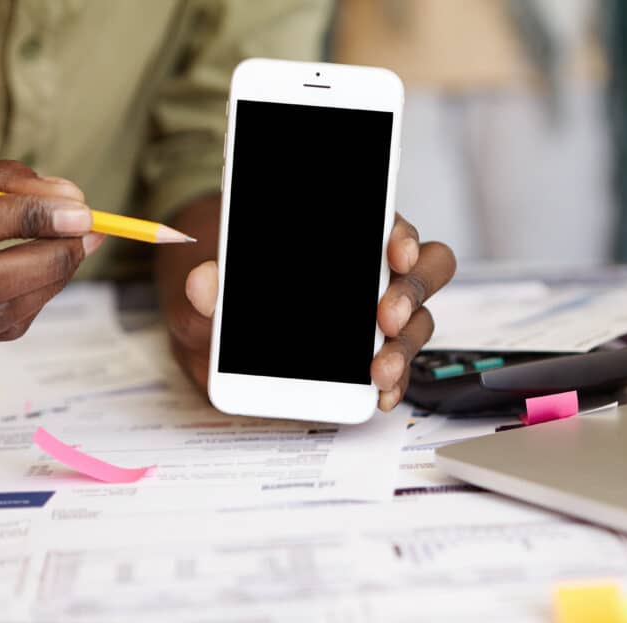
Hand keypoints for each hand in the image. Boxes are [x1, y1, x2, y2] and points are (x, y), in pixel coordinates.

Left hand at [157, 195, 455, 411]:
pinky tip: (381, 394)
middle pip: (422, 269)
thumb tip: (204, 284)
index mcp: (345, 236)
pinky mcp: (374, 354)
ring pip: (417, 320)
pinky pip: (399, 364)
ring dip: (404, 345)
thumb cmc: (226, 294)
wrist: (217, 330)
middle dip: (409, 293)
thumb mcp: (207, 290)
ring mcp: (378, 313)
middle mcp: (373, 270)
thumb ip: (206, 290)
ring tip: (379, 371)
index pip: (390, 225)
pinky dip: (395, 380)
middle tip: (386, 319)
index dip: (400, 236)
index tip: (394, 254)